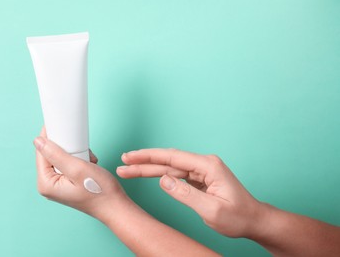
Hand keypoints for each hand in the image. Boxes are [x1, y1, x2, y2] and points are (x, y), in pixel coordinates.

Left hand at [33, 128, 126, 221]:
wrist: (115, 206)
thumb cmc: (99, 191)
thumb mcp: (77, 168)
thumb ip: (56, 154)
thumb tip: (38, 141)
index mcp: (46, 184)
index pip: (41, 153)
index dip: (48, 137)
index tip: (57, 124)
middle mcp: (49, 186)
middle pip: (50, 155)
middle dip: (66, 148)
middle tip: (81, 149)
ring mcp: (59, 186)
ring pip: (61, 158)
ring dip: (75, 154)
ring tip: (88, 160)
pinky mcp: (68, 184)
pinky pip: (69, 164)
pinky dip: (80, 160)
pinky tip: (89, 164)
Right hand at [117, 148, 264, 237]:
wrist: (253, 220)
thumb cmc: (238, 216)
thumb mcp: (212, 210)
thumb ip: (186, 194)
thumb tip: (163, 180)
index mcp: (208, 166)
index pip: (172, 157)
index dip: (148, 157)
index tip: (130, 157)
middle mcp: (204, 164)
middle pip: (168, 160)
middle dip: (144, 162)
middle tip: (123, 163)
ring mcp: (202, 170)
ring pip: (170, 166)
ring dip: (149, 168)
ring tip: (129, 170)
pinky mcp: (200, 178)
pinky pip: (176, 174)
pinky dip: (160, 174)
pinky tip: (148, 174)